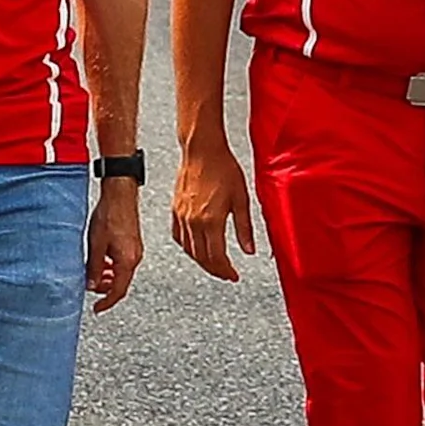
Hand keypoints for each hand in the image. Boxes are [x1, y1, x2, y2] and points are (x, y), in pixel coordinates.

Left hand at [85, 178, 143, 310]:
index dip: (106, 302)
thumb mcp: (96, 245)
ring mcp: (135, 250)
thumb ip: (94, 268)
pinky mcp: (133, 243)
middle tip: (91, 286)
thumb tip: (91, 286)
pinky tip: (102, 260)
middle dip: (106, 289)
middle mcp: (135, 258)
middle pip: (121, 283)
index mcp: (127, 261)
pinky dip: (112, 267)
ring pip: (121, 273)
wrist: (120, 194)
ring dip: (108, 277)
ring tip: (94, 273)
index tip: (97, 308)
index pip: (118, 291)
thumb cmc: (109, 215)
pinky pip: (123, 263)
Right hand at [170, 142, 256, 281]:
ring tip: (214, 264)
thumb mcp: (242, 199)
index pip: (217, 257)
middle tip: (226, 274)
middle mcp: (193, 222)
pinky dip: (187, 247)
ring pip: (189, 250)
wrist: (202, 149)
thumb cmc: (223, 168)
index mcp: (211, 221)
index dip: (226, 271)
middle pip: (202, 258)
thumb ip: (245, 228)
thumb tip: (249, 249)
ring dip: (202, 261)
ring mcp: (181, 216)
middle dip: (215, 270)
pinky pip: (178, 237)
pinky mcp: (175, 209)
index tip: (234, 276)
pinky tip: (195, 247)